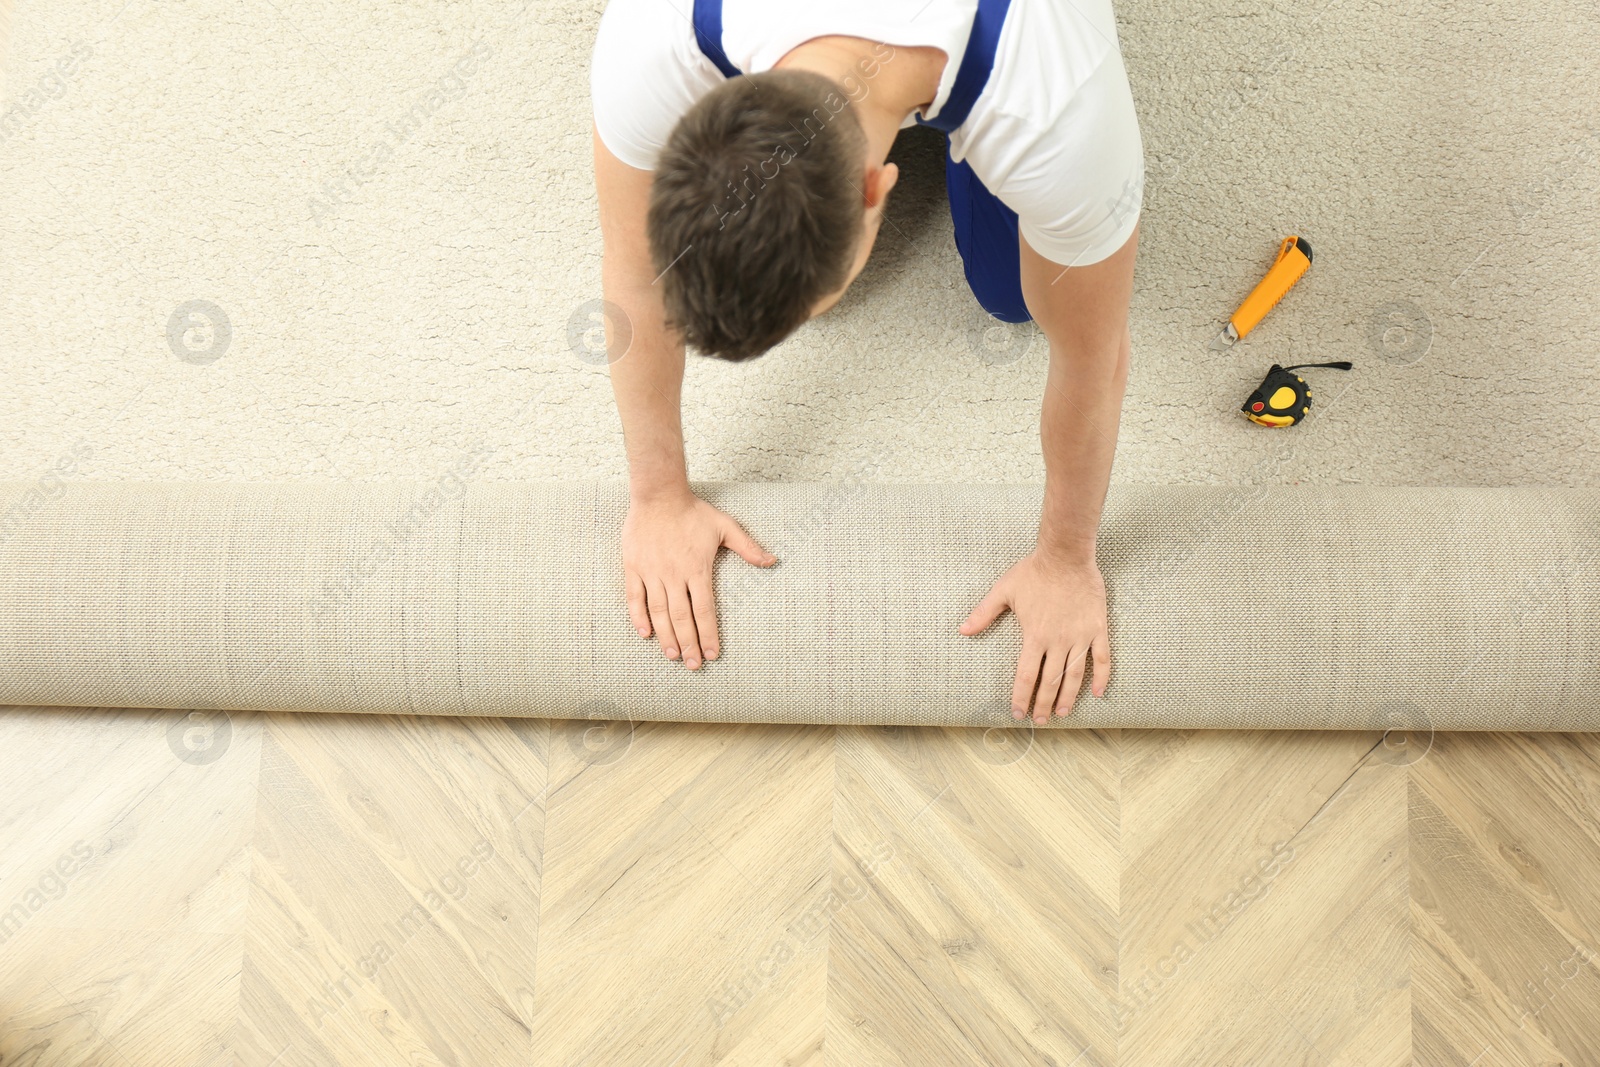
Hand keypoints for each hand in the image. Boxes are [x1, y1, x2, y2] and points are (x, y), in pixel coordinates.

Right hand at [622, 489, 775, 668]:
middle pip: (682, 617)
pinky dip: (639, 617)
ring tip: (673, 656)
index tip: (713, 654)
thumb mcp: (725, 526)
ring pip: (659, 612)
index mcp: (697, 569)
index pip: (704, 610)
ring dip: (666, 636)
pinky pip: (635, 597)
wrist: (658, 494)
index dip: (709, 634)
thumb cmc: (693, 511)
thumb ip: (748, 547)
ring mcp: (652, 572)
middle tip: (693, 665)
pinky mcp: (634, 567)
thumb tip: (773, 561)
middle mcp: (674, 575)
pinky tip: (645, 634)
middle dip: (689, 644)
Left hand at [958, 551, 1109, 723]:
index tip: (1018, 713)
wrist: (1066, 555)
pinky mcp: (1097, 629)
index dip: (1021, 697)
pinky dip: (1101, 677)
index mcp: (1034, 636)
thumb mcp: (1003, 591)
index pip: (1026, 676)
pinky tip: (1097, 693)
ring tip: (1061, 713)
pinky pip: (1102, 658)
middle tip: (1039, 720)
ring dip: (1068, 697)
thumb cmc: (1033, 572)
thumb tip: (963, 630)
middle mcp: (1057, 641)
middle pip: (1050, 682)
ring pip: (1075, 675)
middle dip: (1043, 704)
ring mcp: (1079, 636)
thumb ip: (983, 613)